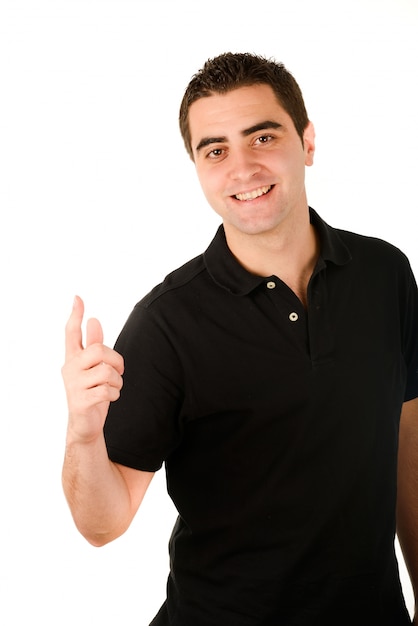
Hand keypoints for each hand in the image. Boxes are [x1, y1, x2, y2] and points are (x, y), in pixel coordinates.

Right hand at [62, 296, 123, 443]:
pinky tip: (108, 398)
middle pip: (100, 350)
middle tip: (118, 371)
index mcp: (73, 358)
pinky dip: (114, 394)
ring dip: (117, 381)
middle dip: (116, 360)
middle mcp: (70, 368)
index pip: (71, 333)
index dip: (76, 315)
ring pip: (107, 371)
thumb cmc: (91, 392)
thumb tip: (93, 320)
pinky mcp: (81, 401)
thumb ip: (93, 345)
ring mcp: (73, 385)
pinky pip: (107, 389)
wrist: (85, 425)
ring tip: (111, 388)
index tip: (78, 298)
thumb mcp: (93, 368)